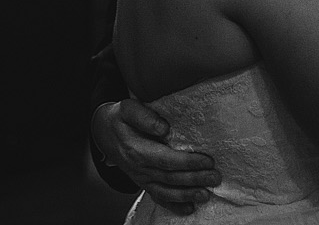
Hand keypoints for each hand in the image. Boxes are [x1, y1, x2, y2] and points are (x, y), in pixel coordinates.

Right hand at [92, 99, 219, 213]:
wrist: (103, 133)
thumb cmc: (120, 119)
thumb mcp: (128, 110)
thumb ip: (144, 117)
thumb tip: (163, 128)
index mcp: (137, 150)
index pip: (166, 159)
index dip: (187, 162)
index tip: (207, 161)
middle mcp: (139, 168)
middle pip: (170, 177)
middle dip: (194, 179)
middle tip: (215, 177)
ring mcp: (141, 178)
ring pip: (165, 191)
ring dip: (187, 195)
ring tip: (206, 195)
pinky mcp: (143, 183)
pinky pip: (158, 197)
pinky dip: (174, 205)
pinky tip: (189, 208)